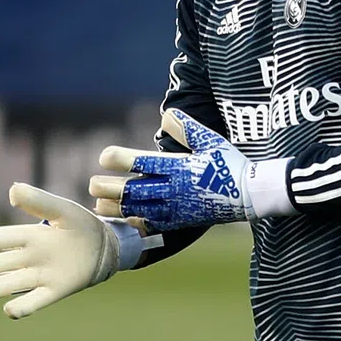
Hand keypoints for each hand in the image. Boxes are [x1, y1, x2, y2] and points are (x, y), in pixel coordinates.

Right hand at [0, 183, 130, 318]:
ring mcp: (35, 278)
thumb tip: (12, 192)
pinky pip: (23, 307)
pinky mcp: (51, 294)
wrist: (106, 248)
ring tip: (7, 282)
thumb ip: (39, 200)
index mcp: (22, 236)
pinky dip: (15, 308)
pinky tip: (17, 304)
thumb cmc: (80, 225)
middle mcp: (22, 259)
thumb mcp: (62, 209)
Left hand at [90, 108, 255, 230]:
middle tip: (91, 184)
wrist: (249, 195)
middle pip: (134, 191)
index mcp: (178, 167)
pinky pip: (151, 226)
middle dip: (110, 188)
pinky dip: (133, 224)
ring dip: (116, 208)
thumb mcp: (210, 140)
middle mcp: (173, 190)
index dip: (122, 159)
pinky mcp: (179, 222)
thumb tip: (165, 115)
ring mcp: (175, 208)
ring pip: (139, 211)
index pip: (144, 163)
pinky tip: (121, 222)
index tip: (104, 156)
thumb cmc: (228, 163)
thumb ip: (186, 127)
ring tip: (98, 205)